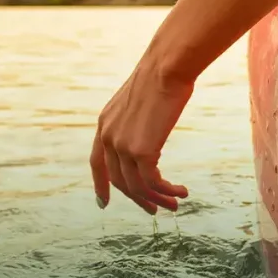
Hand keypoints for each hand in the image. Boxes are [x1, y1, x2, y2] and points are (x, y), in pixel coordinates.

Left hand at [90, 54, 191, 214]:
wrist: (167, 67)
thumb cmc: (162, 76)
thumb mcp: (140, 101)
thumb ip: (136, 121)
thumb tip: (148, 134)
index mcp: (104, 124)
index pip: (97, 163)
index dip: (100, 185)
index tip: (103, 203)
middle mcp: (107, 136)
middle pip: (119, 180)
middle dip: (138, 199)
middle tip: (155, 209)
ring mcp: (122, 145)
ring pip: (136, 186)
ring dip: (156, 199)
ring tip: (173, 205)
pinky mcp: (140, 151)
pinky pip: (152, 182)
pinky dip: (166, 190)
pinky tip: (181, 191)